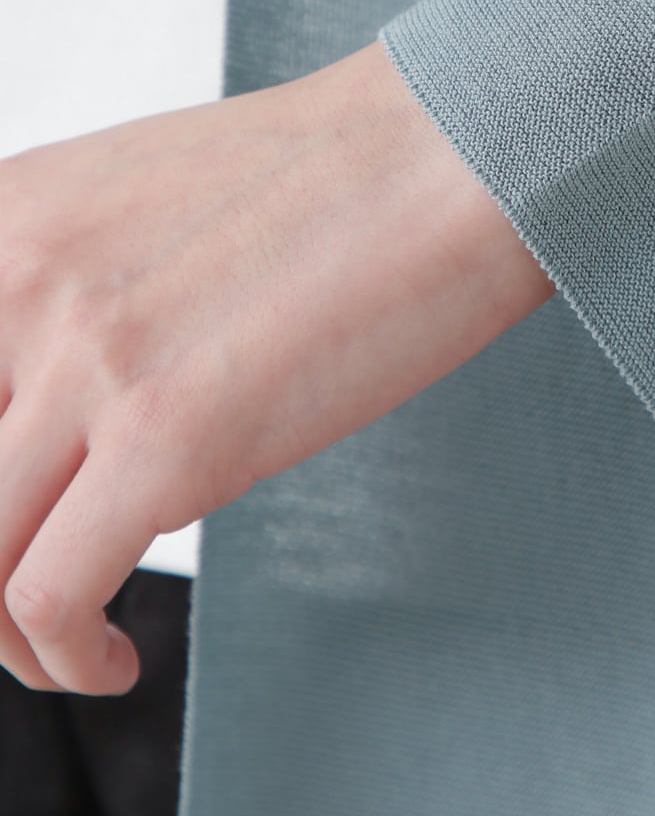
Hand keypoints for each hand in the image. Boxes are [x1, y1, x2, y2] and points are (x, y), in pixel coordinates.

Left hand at [0, 41, 554, 694]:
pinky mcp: (171, 435)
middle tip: (24, 591)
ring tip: (70, 645)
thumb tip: (43, 409)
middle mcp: (18, 281)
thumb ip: (65, 291)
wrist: (450, 157)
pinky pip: (47, 598)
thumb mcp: (144, 201)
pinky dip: (63, 657)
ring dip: (8, 638)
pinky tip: (113, 658)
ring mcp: (91, 358)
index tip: (9, 517)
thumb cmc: (336, 178)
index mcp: (4, 217)